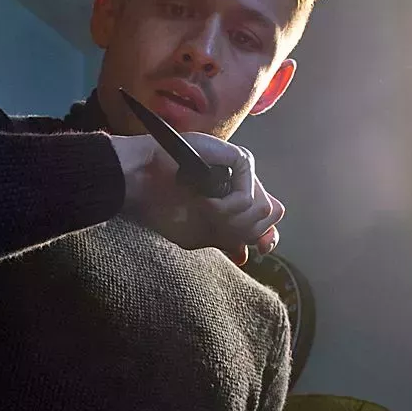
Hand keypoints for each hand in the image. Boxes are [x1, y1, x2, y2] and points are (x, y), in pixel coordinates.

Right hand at [110, 133, 282, 264]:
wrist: (143, 183)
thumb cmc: (163, 206)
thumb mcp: (200, 234)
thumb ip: (230, 239)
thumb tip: (256, 251)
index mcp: (235, 197)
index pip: (268, 219)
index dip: (265, 236)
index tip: (255, 250)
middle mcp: (242, 183)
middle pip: (267, 218)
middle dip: (239, 230)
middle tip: (209, 221)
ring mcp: (241, 170)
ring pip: (262, 210)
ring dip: (228, 218)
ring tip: (202, 208)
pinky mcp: (239, 159)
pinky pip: (247, 198)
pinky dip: (224, 208)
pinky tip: (203, 200)